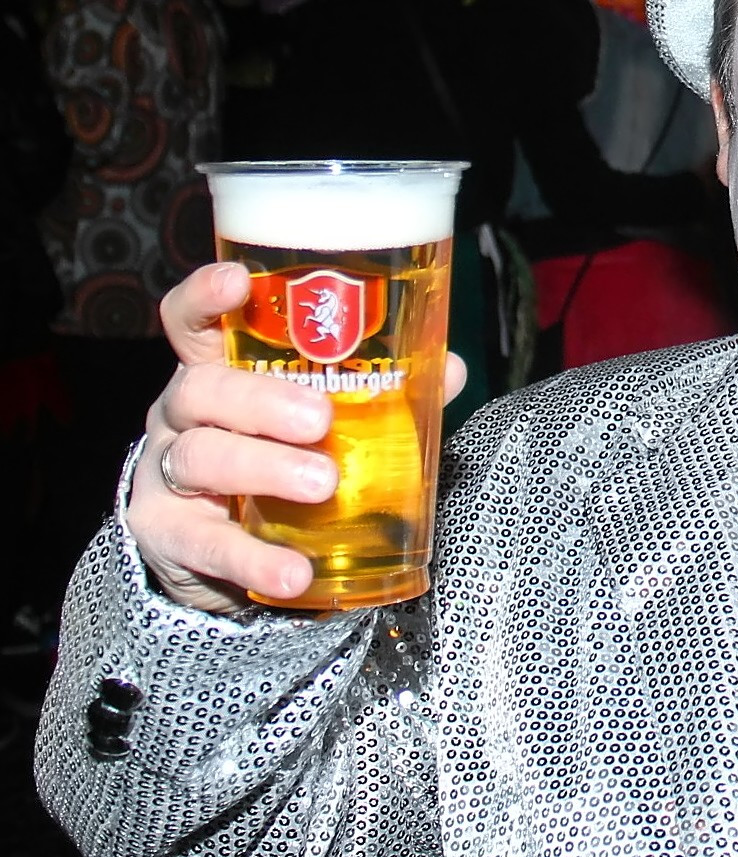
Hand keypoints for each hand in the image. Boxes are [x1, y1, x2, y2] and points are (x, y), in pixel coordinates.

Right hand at [138, 262, 466, 613]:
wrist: (229, 552)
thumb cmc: (279, 458)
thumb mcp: (323, 423)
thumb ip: (383, 396)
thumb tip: (453, 368)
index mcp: (219, 372)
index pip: (192, 323)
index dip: (207, 297)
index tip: (238, 283)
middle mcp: (183, 415)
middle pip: (202, 390)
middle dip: (260, 400)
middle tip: (319, 418)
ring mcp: (166, 474)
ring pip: (201, 458)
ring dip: (263, 469)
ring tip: (321, 484)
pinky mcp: (166, 536)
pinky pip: (205, 544)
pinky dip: (252, 560)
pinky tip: (291, 573)